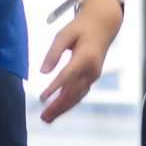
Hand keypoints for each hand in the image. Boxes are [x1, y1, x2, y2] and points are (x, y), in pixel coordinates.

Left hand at [37, 0, 119, 122]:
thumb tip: (42, 72)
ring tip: (47, 119)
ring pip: (77, 96)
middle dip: (58, 106)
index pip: (67, 75)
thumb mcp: (64, 34)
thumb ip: (53, 53)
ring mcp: (93, 75)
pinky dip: (69, 103)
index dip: (54, 88)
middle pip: (73, 92)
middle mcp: (91, 69)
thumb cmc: (80, 27)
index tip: (42, 99)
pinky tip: (58, 110)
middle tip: (43, 117)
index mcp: (85, 57)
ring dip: (62, 109)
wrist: (103, 25)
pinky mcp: (92, 78)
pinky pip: (80, 94)